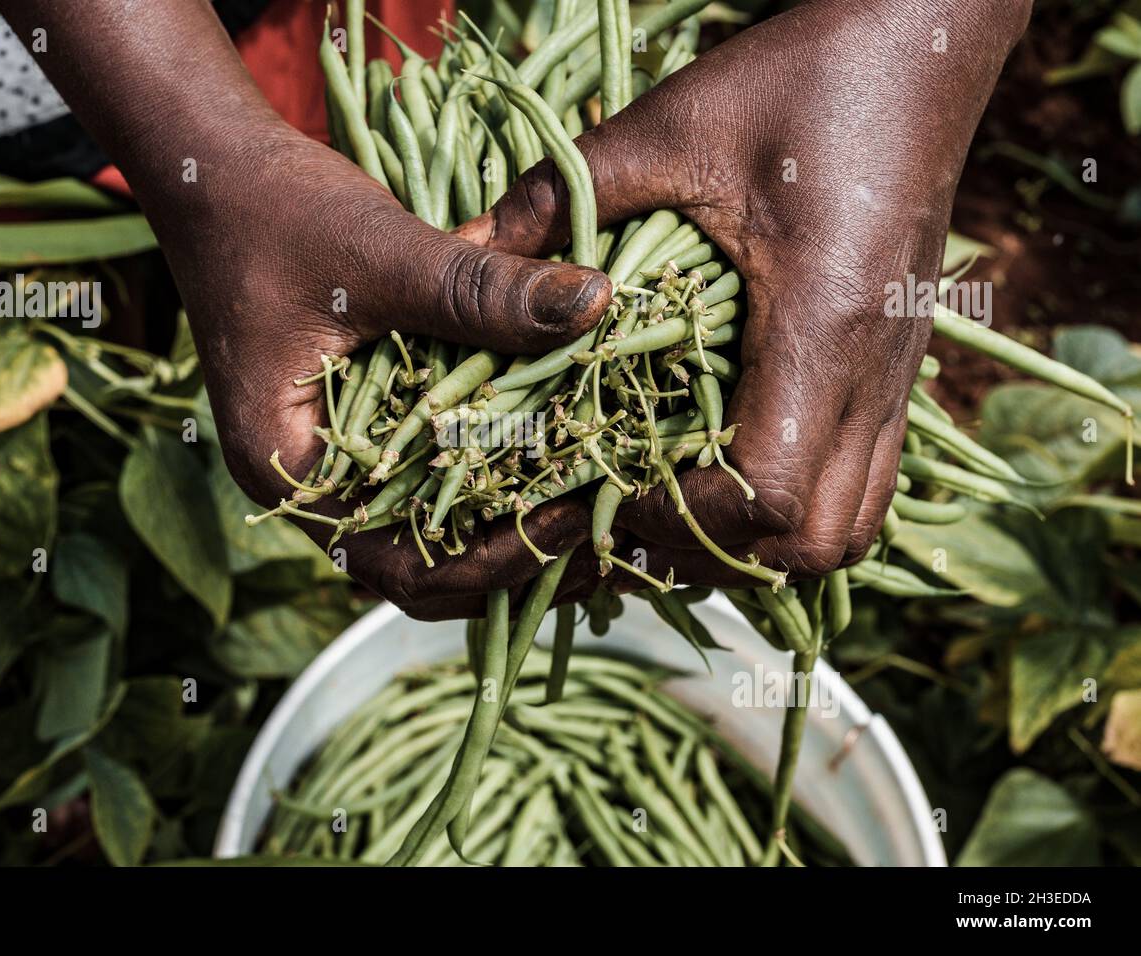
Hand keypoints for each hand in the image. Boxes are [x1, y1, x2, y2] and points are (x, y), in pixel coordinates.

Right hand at [164, 130, 610, 617]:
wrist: (216, 169)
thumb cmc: (274, 211)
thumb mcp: (381, 251)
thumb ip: (482, 290)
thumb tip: (597, 304)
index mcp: (288, 468)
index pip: (397, 565)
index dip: (492, 561)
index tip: (574, 519)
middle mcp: (307, 481)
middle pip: (418, 566)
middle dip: (510, 559)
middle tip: (601, 538)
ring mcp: (332, 454)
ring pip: (426, 527)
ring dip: (503, 526)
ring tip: (589, 512)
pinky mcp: (357, 420)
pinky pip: (426, 473)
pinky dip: (485, 474)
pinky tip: (550, 456)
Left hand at [460, 0, 1030, 588]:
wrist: (924, 45)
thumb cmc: (800, 78)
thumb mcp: (664, 128)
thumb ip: (558, 195)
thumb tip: (458, 248)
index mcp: (818, 323)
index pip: (759, 495)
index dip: (674, 516)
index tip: (606, 484)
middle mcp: (871, 375)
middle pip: (808, 546)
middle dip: (708, 549)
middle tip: (631, 504)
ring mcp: (896, 381)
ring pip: (845, 533)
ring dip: (757, 545)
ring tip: (678, 500)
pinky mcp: (900, 373)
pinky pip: (863, 488)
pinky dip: (796, 510)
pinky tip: (732, 465)